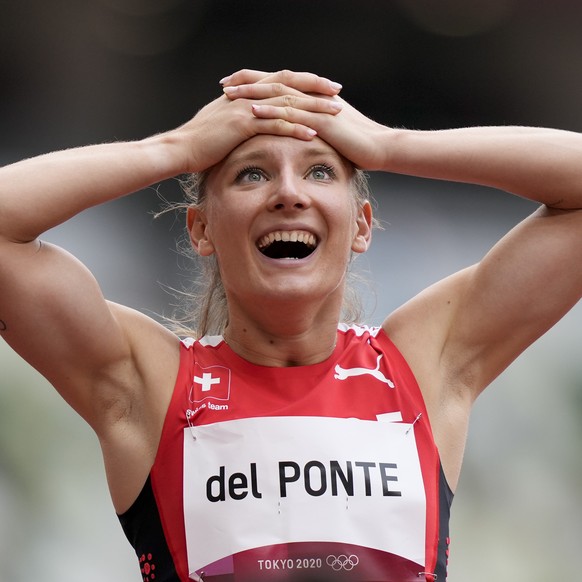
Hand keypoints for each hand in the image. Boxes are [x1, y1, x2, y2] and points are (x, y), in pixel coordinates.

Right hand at [172, 71, 344, 172]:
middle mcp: (248, 95)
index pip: (280, 81)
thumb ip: (238, 115)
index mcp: (246, 93)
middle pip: (288, 86)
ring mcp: (245, 108)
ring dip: (312, 108)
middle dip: (315, 88)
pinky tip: (313, 134)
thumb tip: (250, 119)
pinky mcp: (242, 125)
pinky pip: (275, 125)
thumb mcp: (221, 122)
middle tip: (337, 91)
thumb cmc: (200, 141)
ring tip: (335, 113)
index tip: (323, 87)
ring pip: (286, 103)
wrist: (180, 148)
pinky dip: (295, 128)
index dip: (303, 82)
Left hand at [221, 69, 389, 169]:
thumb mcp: (331, 132)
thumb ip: (314, 127)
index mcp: (312, 98)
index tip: (233, 86)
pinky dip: (271, 111)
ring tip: (229, 95)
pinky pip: (292, 114)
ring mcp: (317, 108)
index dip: (256, 83)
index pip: (279, 85)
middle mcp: (312, 97)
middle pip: (274, 84)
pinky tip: (253, 111)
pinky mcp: (322, 121)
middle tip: (224, 85)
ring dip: (253, 93)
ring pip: (279, 95)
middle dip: (247, 83)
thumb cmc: (357, 143)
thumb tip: (300, 131)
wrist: (380, 147)